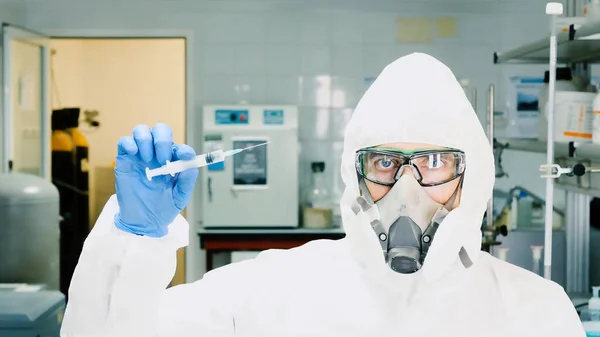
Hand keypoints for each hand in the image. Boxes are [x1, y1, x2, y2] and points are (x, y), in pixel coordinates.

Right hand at [113, 123, 198, 237]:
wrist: (143, 221)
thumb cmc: (164, 207)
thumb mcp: (179, 197)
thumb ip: (187, 181)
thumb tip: (191, 165)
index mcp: (174, 161)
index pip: (180, 147)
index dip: (183, 149)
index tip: (184, 156)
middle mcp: (158, 154)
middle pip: (161, 130)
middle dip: (163, 140)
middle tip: (162, 158)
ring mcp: (141, 155)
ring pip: (142, 130)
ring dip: (146, 140)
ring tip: (147, 160)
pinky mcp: (125, 159)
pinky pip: (124, 141)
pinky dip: (129, 143)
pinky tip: (134, 154)